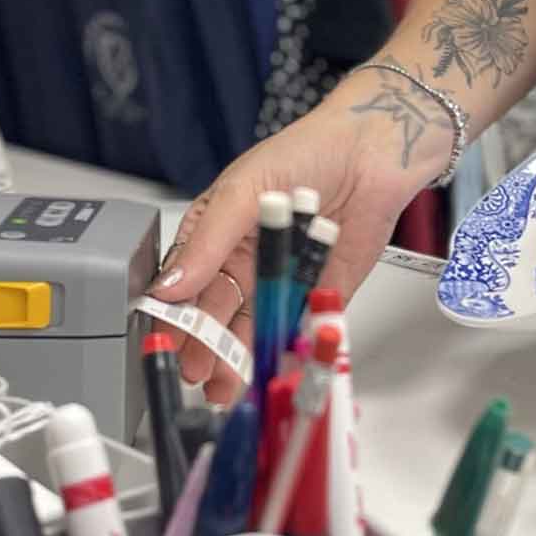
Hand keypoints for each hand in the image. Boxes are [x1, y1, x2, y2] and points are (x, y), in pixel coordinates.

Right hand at [148, 72, 447, 402]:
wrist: (373, 152)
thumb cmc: (305, 153)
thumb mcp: (242, 191)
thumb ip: (206, 242)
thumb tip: (169, 286)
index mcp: (216, 233)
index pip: (185, 281)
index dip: (174, 313)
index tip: (163, 339)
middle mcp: (245, 261)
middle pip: (217, 312)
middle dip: (203, 344)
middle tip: (195, 370)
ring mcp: (280, 280)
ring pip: (251, 326)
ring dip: (236, 356)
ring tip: (223, 382)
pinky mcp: (317, 293)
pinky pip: (296, 326)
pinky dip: (283, 348)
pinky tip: (268, 367)